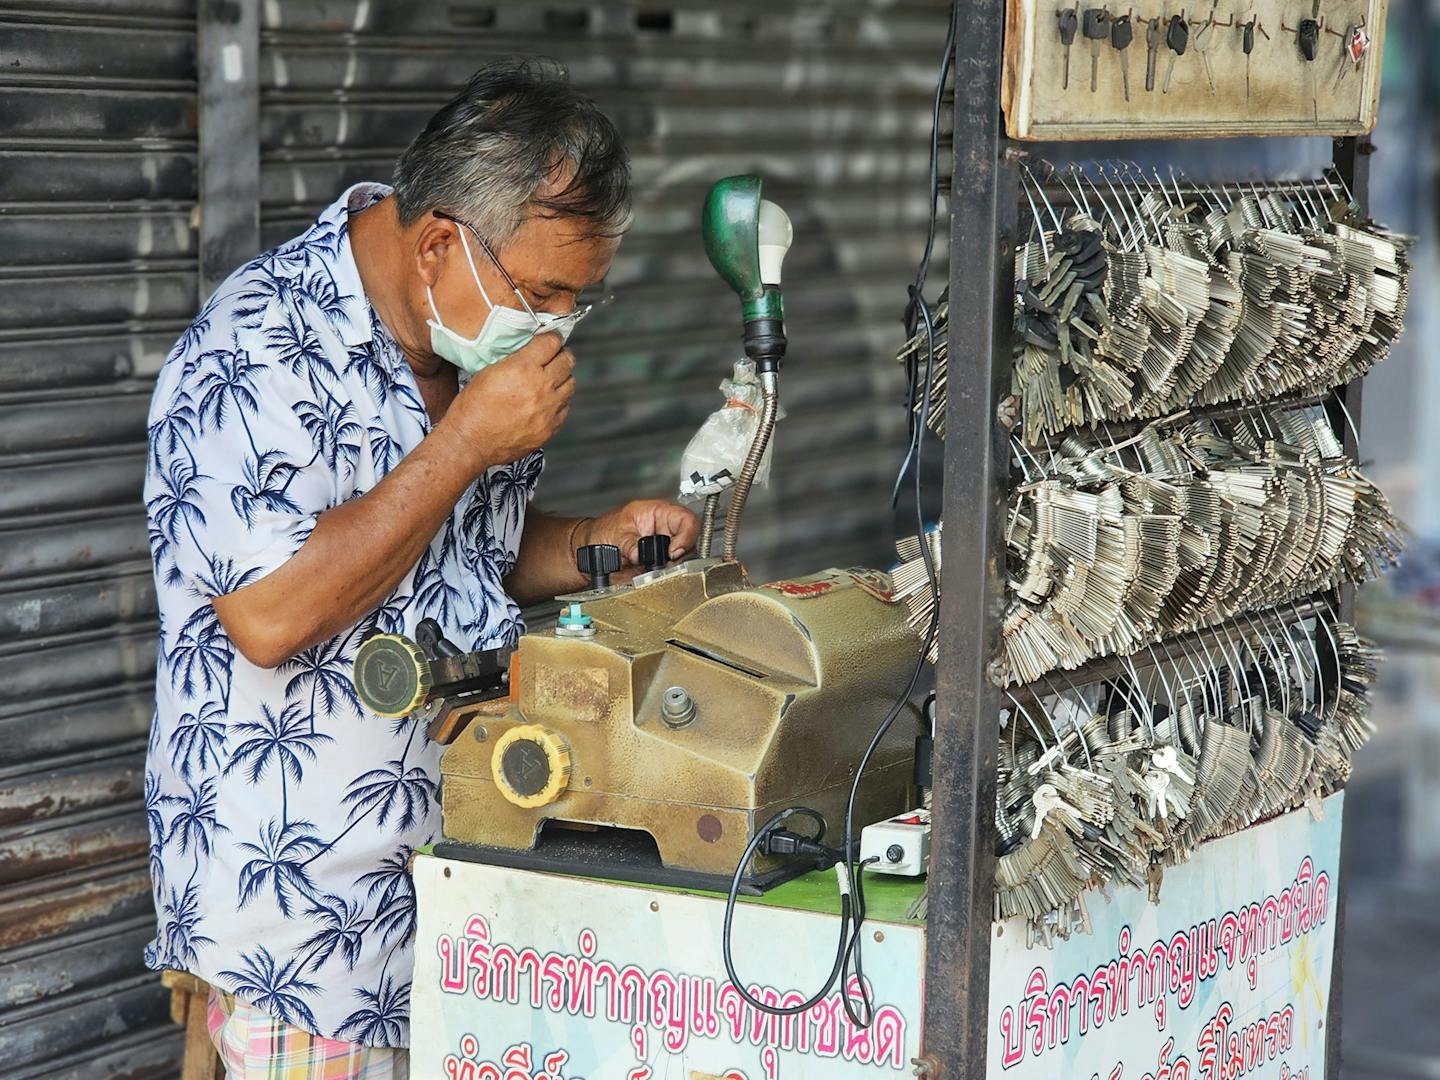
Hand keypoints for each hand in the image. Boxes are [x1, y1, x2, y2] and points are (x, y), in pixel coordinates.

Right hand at [436, 332, 574, 470]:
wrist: (470, 442)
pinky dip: (559, 401)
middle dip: (561, 355)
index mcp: (523, 368)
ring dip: (562, 378)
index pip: (552, 342)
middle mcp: (541, 387)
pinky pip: (566, 407)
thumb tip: (532, 350)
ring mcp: (549, 409)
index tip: (548, 339)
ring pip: (571, 384)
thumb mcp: (488, 370)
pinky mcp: (551, 427)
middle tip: (553, 357)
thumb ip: (515, 359)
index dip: (550, 338)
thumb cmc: (473, 406)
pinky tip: (546, 402)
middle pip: (567, 360)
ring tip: (550, 380)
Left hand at [582, 500, 700, 567]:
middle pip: (690, 541)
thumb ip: (629, 543)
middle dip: (680, 555)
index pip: (686, 520)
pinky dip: (666, 577)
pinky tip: (653, 575)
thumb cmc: (602, 531)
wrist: (592, 550)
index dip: (686, 536)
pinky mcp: (660, 565)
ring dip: (673, 567)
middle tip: (665, 563)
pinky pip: (672, 572)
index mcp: (658, 513)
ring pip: (684, 559)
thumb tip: (639, 553)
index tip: (674, 551)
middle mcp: (665, 530)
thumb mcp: (615, 532)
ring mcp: (664, 548)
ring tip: (654, 569)